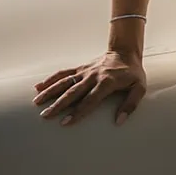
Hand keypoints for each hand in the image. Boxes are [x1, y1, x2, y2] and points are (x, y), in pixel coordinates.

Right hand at [33, 51, 147, 125]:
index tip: (66, 123)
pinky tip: (38, 86)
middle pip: (73, 92)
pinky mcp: (80, 67)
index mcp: (107, 83)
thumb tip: (119, 122)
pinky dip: (50, 79)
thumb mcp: (139, 88)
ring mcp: (84, 71)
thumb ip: (130, 105)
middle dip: (58, 105)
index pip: (90, 100)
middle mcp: (93, 76)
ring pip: (64, 81)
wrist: (125, 51)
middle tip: (45, 116)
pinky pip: (63, 73)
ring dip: (50, 91)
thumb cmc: (133, 73)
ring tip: (36, 102)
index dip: (78, 112)